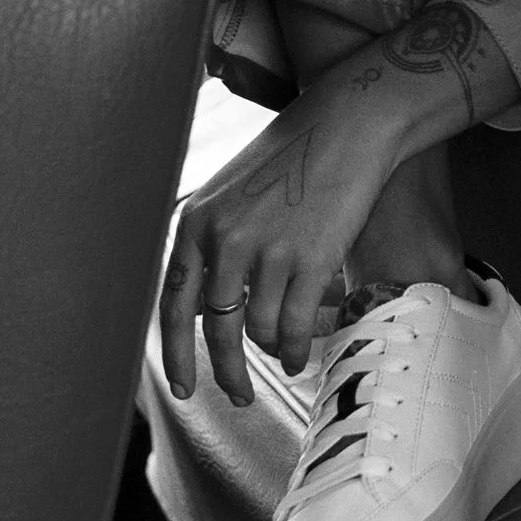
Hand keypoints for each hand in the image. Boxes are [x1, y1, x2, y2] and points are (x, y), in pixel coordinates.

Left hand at [159, 68, 399, 407]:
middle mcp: (225, 239)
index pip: (174, 305)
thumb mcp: (232, 192)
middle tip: (239, 397)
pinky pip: (295, 327)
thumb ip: (213, 241)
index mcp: (198, 222)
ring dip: (272, 354)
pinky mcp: (310, 259)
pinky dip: (297, 351)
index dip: (176, 354)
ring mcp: (268, 250)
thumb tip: (206, 307)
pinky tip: (301, 358)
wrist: (346, 124)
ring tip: (285, 359)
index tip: (184, 388)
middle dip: (226, 374)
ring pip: (259, 332)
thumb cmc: (294, 154)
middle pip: (217, 331)